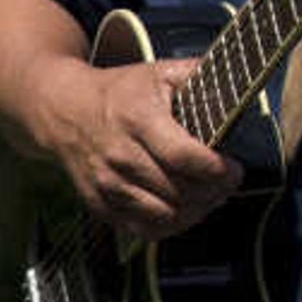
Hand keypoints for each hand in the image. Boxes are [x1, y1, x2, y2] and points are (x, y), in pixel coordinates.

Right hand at [57, 54, 243, 240]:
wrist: (64, 111)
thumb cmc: (118, 92)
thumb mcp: (157, 71)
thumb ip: (198, 75)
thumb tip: (237, 82)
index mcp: (137, 119)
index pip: (184, 157)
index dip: (217, 170)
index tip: (234, 168)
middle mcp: (119, 155)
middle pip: (179, 191)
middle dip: (214, 191)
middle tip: (227, 181)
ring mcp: (107, 184)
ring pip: (165, 216)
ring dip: (197, 211)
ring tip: (210, 196)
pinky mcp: (100, 205)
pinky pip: (144, 229)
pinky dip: (172, 225)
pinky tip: (185, 210)